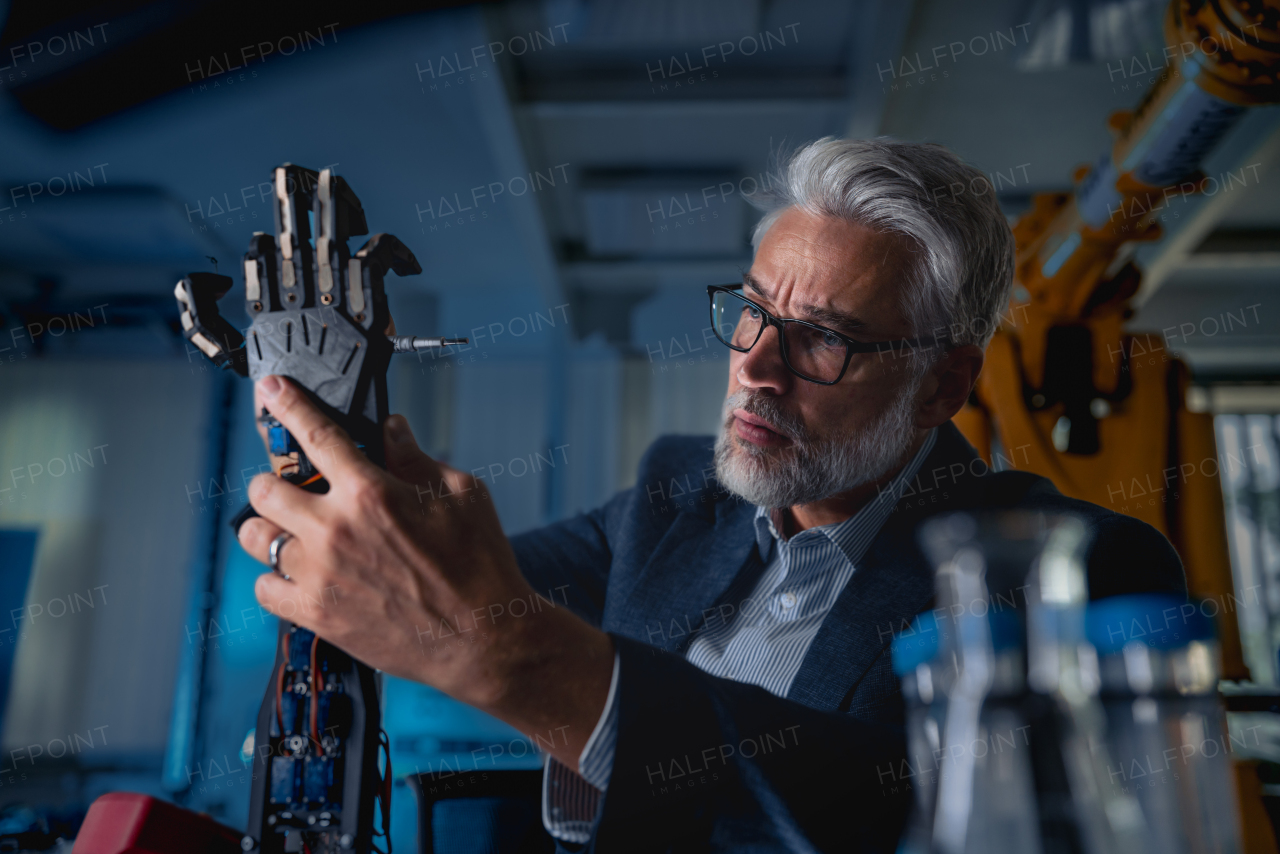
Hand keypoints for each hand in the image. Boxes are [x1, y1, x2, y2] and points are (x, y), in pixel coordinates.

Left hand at [237, 375, 613, 765]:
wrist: (485, 638)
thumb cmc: (480, 565)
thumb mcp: (461, 495)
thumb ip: (416, 459)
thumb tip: (390, 431)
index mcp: (371, 492)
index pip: (314, 434)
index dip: (286, 405)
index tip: (271, 390)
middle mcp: (335, 529)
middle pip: (264, 489)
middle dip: (274, 480)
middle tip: (293, 487)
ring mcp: (320, 575)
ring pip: (256, 538)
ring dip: (269, 528)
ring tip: (291, 531)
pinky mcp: (316, 615)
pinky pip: (264, 589)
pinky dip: (275, 579)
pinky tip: (299, 575)